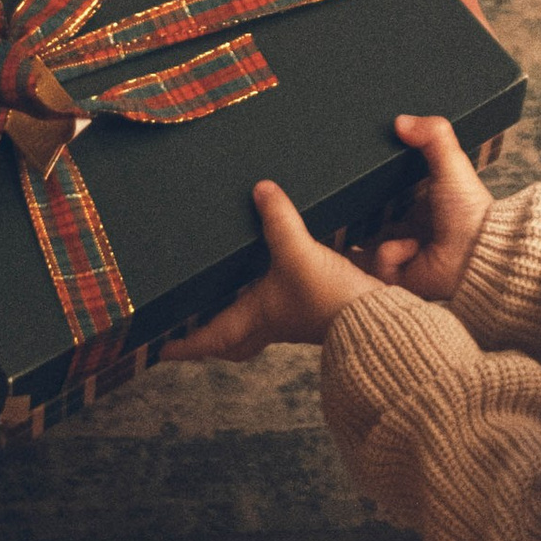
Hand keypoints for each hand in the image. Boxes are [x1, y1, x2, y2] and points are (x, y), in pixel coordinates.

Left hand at [160, 177, 372, 363]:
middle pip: (236, 342)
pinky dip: (275, 298)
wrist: (378, 321)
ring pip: (260, 327)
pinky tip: (280, 278)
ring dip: (243, 319)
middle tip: (195, 336)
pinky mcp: (320, 308)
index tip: (161, 351)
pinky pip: (286, 309)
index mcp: (257, 316)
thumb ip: (280, 220)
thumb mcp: (298, 253)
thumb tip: (262, 189)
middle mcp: (274, 322)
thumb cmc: (330, 298)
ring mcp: (297, 318)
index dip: (186, 345)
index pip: (211, 338)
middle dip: (214, 341)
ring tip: (231, 299)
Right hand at [353, 113, 494, 303]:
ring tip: (351, 226)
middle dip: (354, 214)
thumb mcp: (452, 163)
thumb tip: (400, 120)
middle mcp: (408, 228)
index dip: (369, 186)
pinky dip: (389, 254)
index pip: (385, 192)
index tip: (352, 176)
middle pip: (368, 219)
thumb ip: (432, 135)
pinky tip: (409, 248)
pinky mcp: (398, 276)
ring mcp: (401, 253)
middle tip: (342, 202)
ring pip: (364, 244)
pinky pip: (377, 263)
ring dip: (362, 236)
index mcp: (419, 202)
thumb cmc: (471, 210)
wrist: (481, 253)